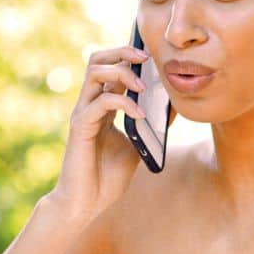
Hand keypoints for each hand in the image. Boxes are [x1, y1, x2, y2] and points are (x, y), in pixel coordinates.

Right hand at [47, 43, 151, 220]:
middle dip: (122, 51)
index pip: (110, 67)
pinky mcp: (80, 127)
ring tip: (143, 86)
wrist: (87, 202)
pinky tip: (141, 116)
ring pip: (94, 73)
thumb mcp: (139, 145)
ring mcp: (83, 114)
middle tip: (146, 57)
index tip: (152, 56)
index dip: (128, 55)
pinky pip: (101, 103)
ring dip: (122, 73)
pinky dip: (124, 104)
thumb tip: (173, 106)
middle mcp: (89, 104)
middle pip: (97, 60)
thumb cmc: (108, 176)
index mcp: (102, 106)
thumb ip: (150, 125)